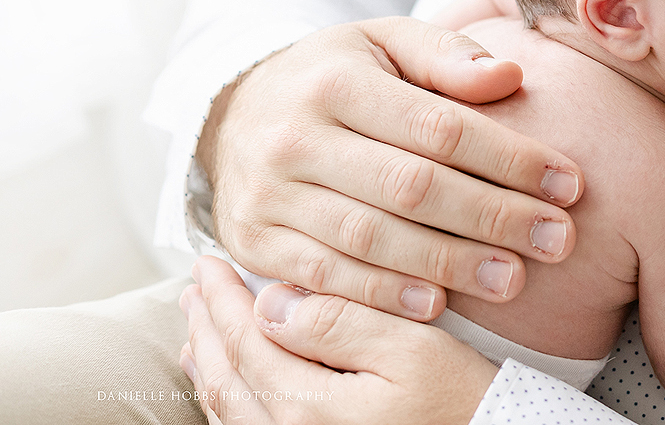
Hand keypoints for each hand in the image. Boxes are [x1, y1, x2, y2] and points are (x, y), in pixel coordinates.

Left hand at [179, 257, 495, 424]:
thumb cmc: (461, 398)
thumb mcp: (412, 348)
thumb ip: (340, 322)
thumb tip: (274, 301)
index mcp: (307, 404)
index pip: (247, 340)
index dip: (225, 298)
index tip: (210, 262)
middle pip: (227, 376)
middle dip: (208, 327)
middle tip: (195, 287)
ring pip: (229, 409)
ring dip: (209, 364)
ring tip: (199, 331)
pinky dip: (227, 402)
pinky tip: (229, 385)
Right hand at [198, 17, 583, 321]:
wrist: (236, 111)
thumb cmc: (338, 74)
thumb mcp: (386, 42)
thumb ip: (447, 56)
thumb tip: (510, 76)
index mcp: (336, 80)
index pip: (439, 126)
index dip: (510, 158)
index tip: (568, 183)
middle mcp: (294, 137)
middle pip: (411, 186)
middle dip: (494, 217)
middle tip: (558, 239)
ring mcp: (268, 194)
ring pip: (371, 238)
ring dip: (449, 263)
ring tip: (514, 278)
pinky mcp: (253, 243)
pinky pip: (325, 277)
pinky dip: (382, 294)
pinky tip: (437, 305)